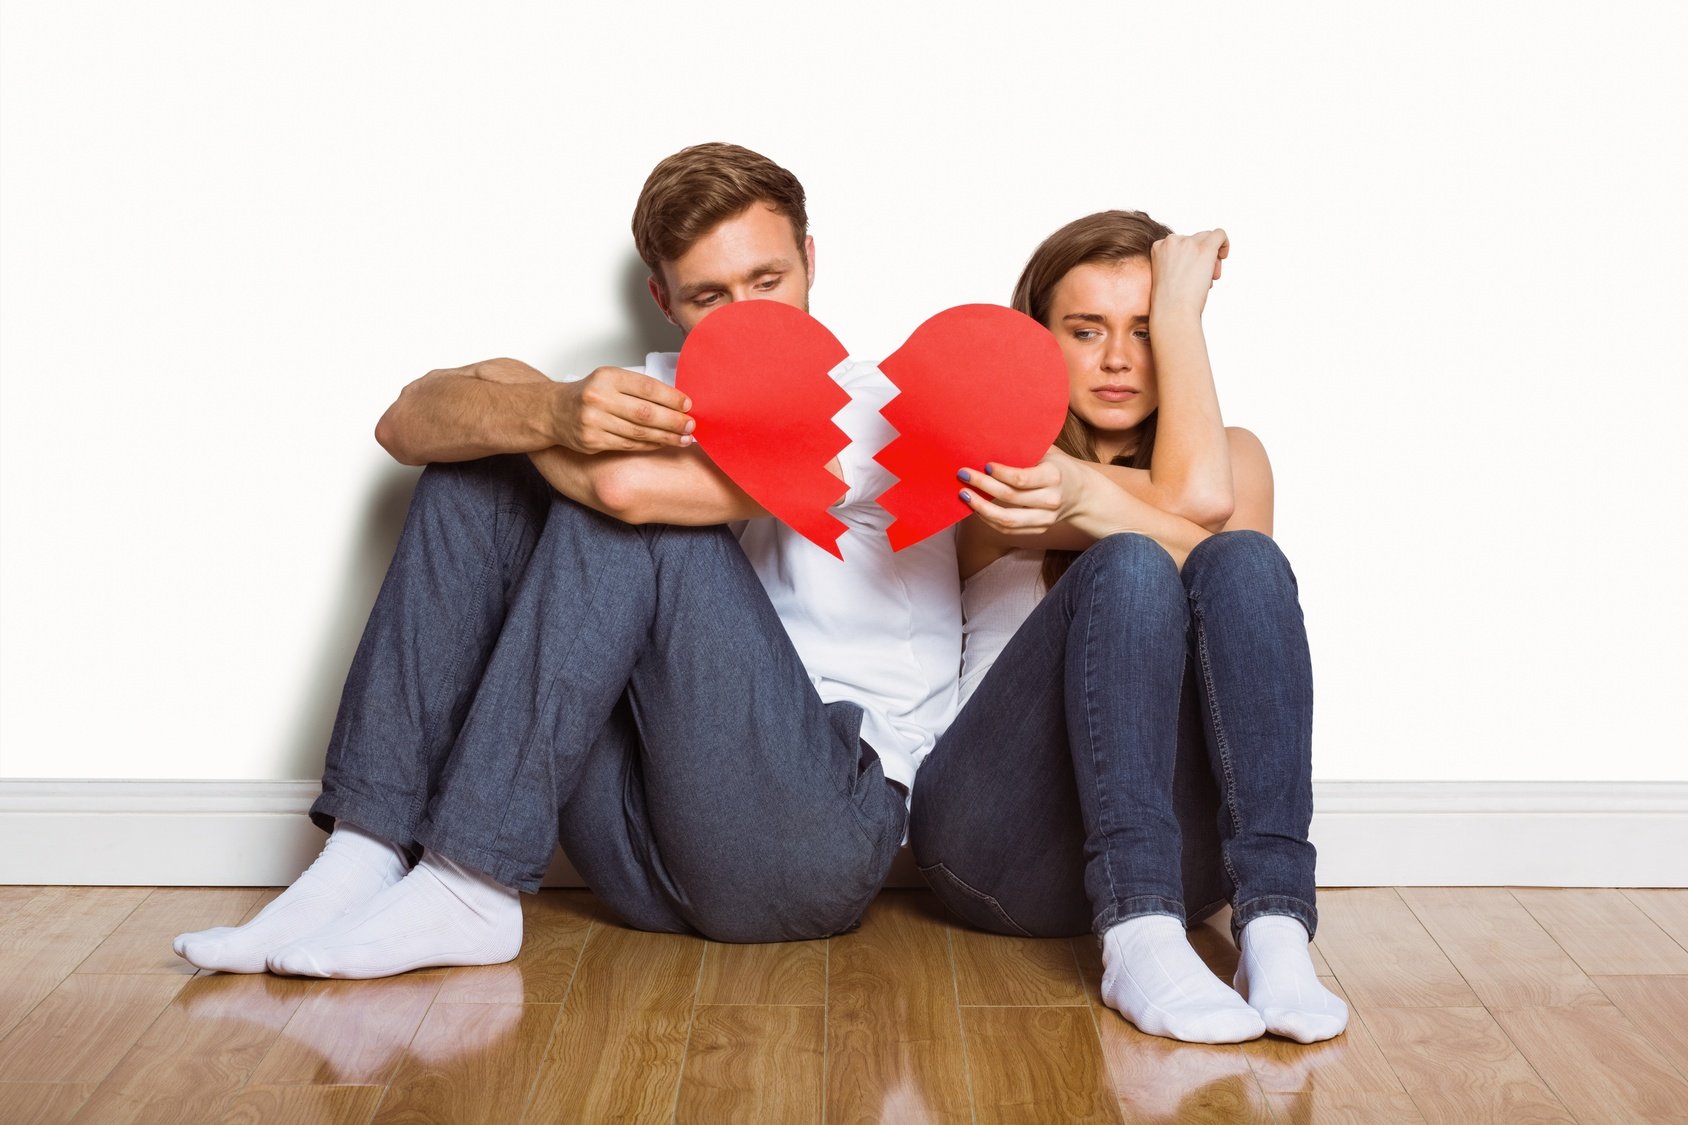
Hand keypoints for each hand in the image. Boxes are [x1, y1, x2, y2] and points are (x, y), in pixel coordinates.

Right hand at [550, 366, 694, 453]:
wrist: (553, 411)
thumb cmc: (588, 393)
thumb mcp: (609, 379)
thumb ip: (637, 388)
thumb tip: (676, 401)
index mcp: (606, 377)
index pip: (646, 387)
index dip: (671, 398)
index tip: (688, 405)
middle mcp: (598, 398)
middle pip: (645, 413)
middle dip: (673, 421)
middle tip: (691, 425)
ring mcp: (594, 422)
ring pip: (639, 432)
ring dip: (666, 437)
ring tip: (684, 438)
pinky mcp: (592, 441)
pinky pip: (628, 444)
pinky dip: (649, 444)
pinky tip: (663, 443)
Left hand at [956, 449, 1092, 535]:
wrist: (1082, 494)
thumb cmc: (1059, 467)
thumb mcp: (1050, 452)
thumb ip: (1028, 447)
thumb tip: (995, 434)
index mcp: (1054, 476)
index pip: (1021, 479)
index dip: (1000, 473)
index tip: (984, 465)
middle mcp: (1051, 500)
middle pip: (1010, 497)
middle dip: (982, 486)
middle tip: (963, 474)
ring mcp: (1045, 518)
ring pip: (1007, 520)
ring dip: (981, 508)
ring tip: (964, 495)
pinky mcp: (1038, 529)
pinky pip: (1009, 529)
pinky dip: (989, 519)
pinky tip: (976, 507)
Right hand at [1148, 229, 1228, 317]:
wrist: (1172, 312)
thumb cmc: (1169, 302)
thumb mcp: (1166, 276)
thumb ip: (1177, 262)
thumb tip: (1197, 257)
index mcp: (1158, 246)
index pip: (1180, 243)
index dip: (1189, 258)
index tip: (1190, 274)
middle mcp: (1171, 241)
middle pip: (1195, 239)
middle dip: (1202, 257)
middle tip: (1205, 278)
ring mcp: (1188, 243)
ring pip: (1207, 238)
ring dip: (1212, 256)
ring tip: (1211, 277)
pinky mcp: (1204, 248)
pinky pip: (1220, 234)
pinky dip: (1224, 243)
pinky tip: (1223, 256)